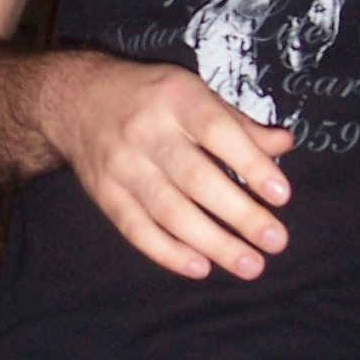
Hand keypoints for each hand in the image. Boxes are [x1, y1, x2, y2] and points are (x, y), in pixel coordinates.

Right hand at [43, 55, 292, 280]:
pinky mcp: (105, 193)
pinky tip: (200, 268)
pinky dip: (168, 252)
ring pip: (169, 211)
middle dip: (239, 214)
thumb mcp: (193, 92)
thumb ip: (237, 122)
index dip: (250, 164)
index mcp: (175, 98)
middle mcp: (146, 132)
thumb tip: (283, 143)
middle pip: (195, 178)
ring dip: (212, 242)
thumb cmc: (148, 96)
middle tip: (274, 241)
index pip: (217, 131)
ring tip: (249, 265)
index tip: (280, 195)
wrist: (75, 99)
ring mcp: (122, 166)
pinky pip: (137, 229)